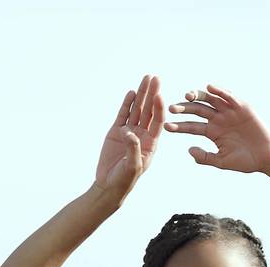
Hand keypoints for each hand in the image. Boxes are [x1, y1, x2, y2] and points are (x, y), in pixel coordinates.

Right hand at [95, 74, 163, 196]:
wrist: (109, 185)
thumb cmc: (124, 179)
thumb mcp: (132, 167)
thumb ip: (133, 149)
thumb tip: (129, 132)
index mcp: (150, 143)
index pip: (157, 122)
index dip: (159, 108)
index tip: (159, 95)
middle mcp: (142, 135)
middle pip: (149, 111)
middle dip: (152, 94)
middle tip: (156, 78)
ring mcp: (129, 132)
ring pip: (137, 109)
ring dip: (141, 94)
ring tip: (146, 78)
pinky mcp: (116, 132)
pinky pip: (123, 114)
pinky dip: (127, 104)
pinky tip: (131, 92)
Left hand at [164, 83, 269, 173]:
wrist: (266, 158)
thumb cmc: (245, 161)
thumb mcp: (222, 162)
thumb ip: (205, 157)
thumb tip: (188, 150)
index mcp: (212, 132)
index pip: (192, 127)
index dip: (179, 127)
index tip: (166, 127)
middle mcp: (218, 119)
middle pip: (197, 110)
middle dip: (184, 109)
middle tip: (171, 108)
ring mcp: (229, 112)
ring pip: (210, 100)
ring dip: (198, 96)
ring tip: (187, 95)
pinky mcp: (241, 107)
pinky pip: (229, 96)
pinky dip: (220, 91)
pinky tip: (210, 88)